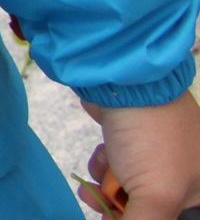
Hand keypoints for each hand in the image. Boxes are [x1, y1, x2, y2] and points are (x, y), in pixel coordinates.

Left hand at [78, 94, 199, 217]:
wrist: (124, 83)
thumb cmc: (152, 139)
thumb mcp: (157, 194)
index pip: (178, 217)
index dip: (147, 219)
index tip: (123, 217)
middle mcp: (187, 174)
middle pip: (150, 207)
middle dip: (122, 207)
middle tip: (104, 204)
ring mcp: (159, 156)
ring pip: (130, 189)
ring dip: (109, 187)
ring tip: (102, 178)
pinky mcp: (134, 142)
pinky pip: (118, 167)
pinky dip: (105, 165)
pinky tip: (103, 155)